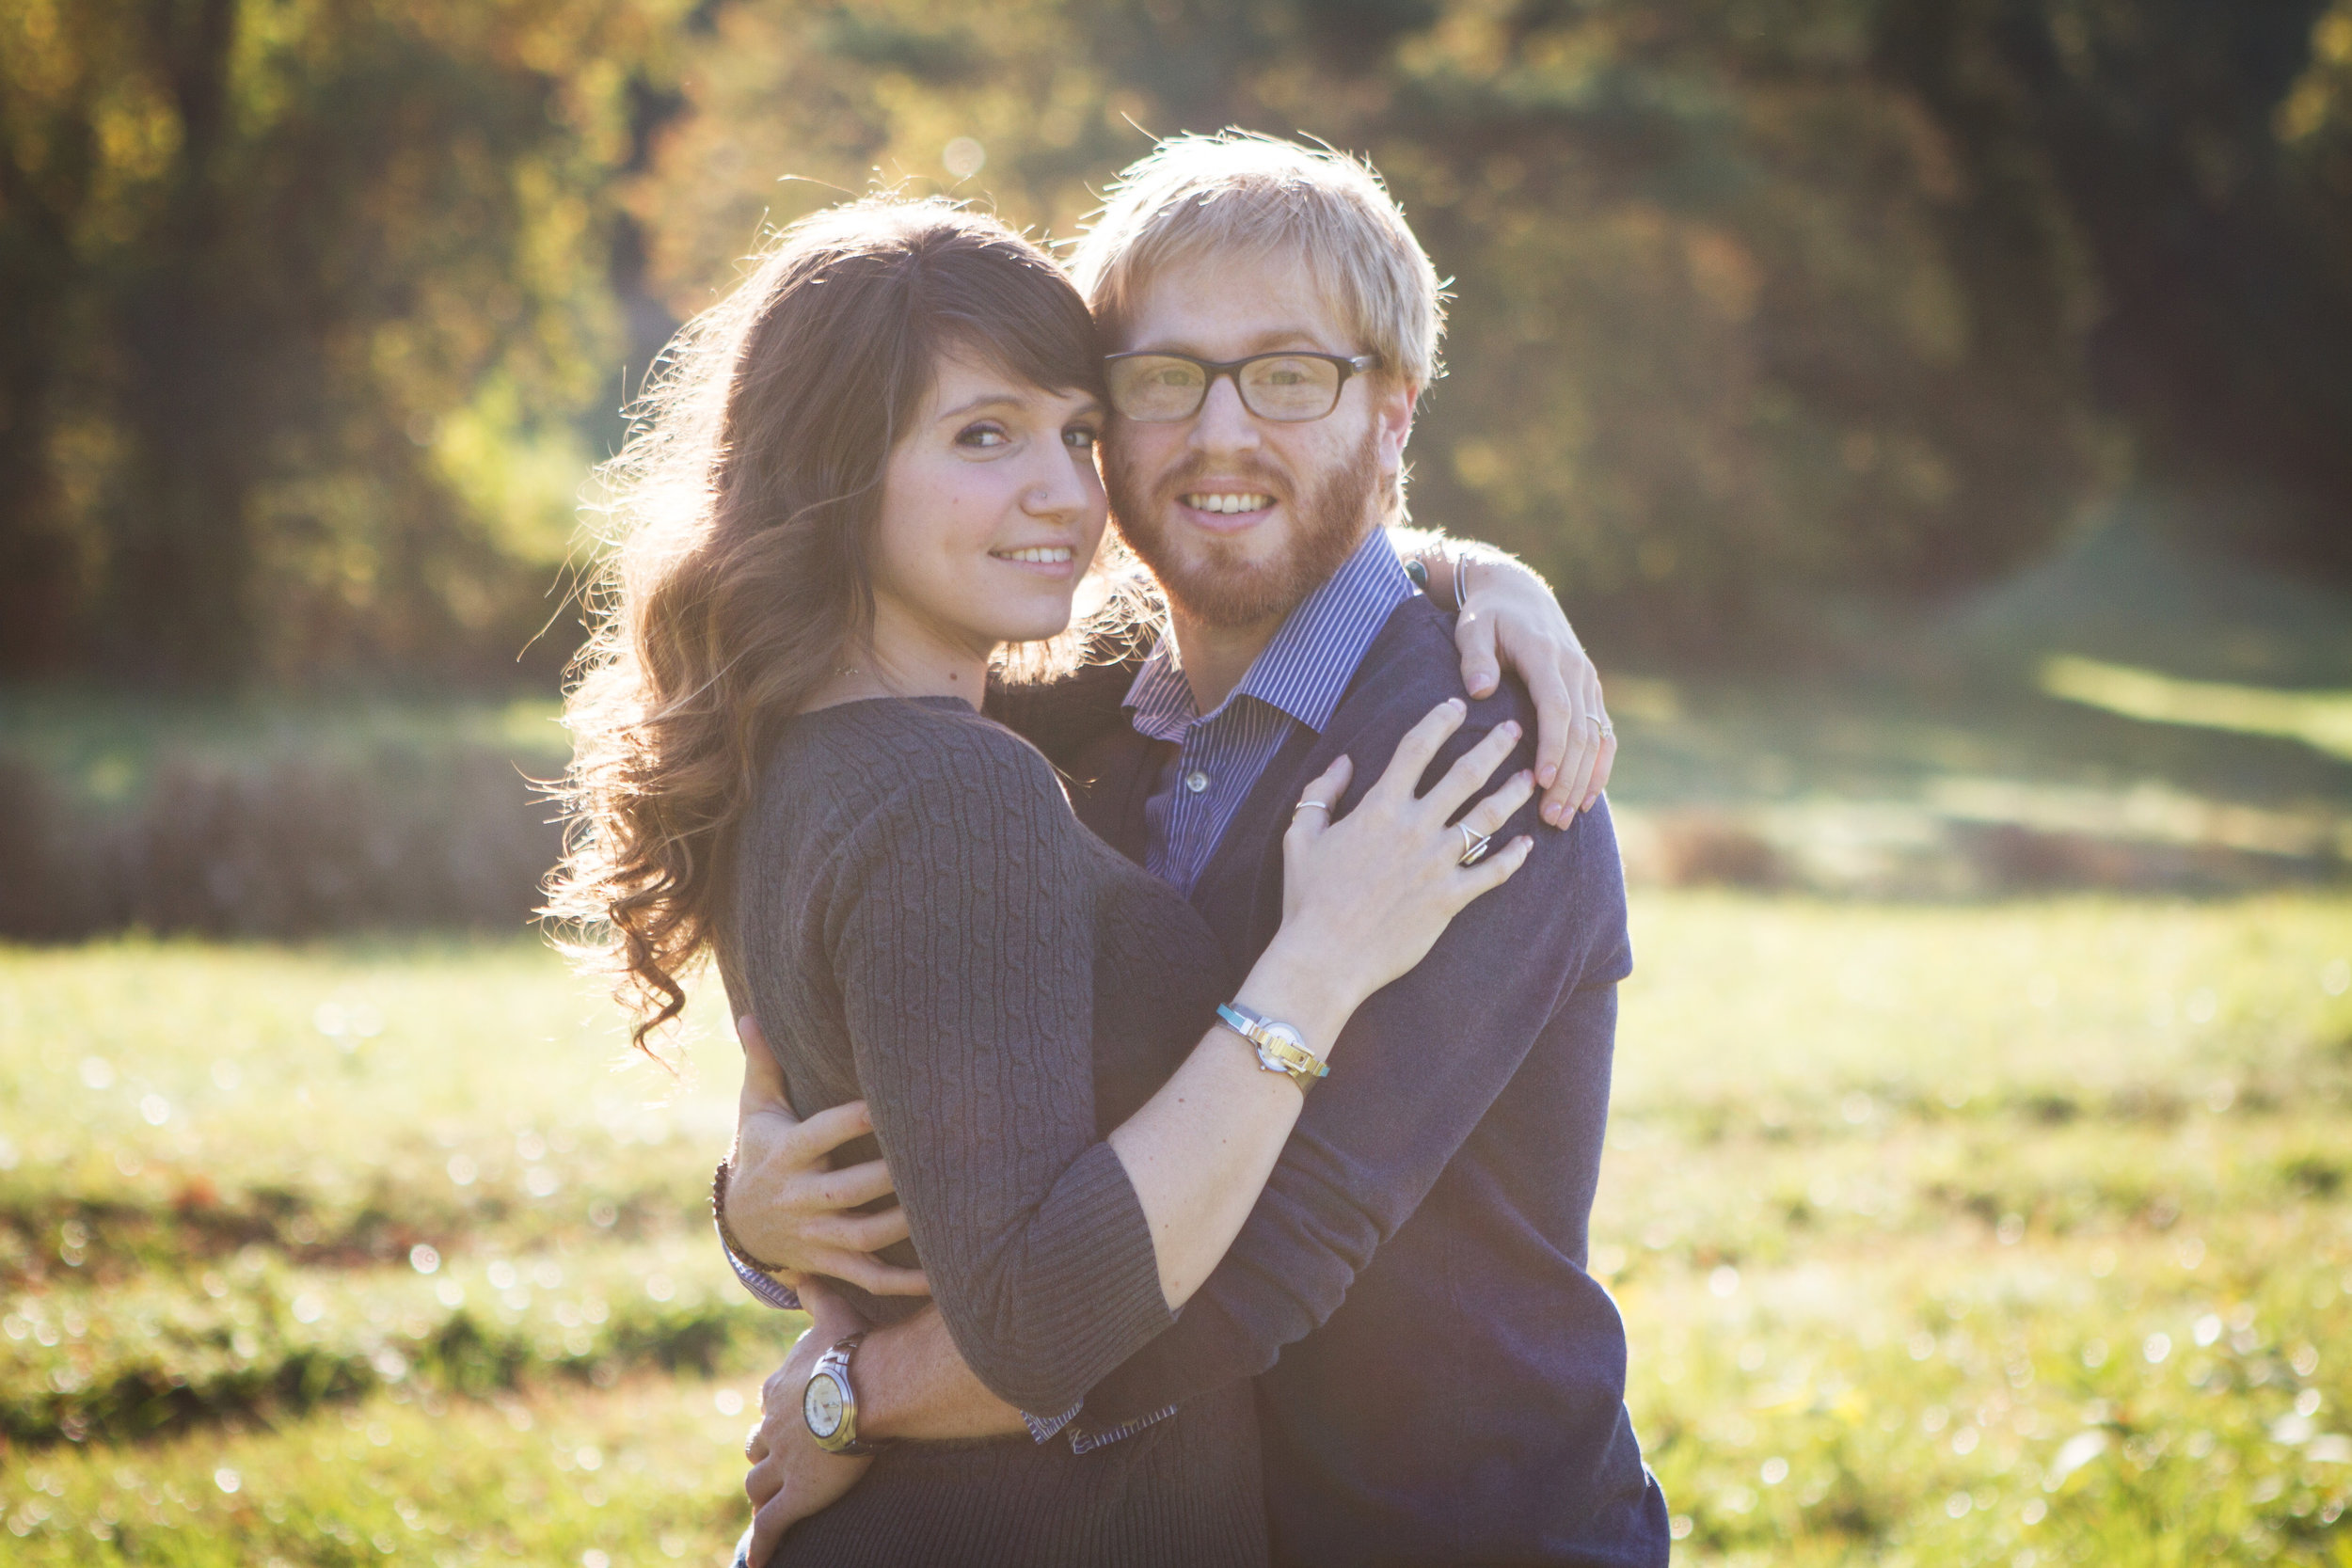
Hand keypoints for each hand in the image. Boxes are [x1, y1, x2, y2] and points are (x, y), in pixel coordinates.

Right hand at [729, 1019, 929, 1296]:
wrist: (740, 1224)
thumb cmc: (762, 1149)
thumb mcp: (755, 1109)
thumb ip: (763, 1064)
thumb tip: (751, 1013)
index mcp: (785, 1153)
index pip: (820, 1135)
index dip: (851, 1121)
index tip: (886, 1102)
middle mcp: (799, 1197)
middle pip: (847, 1191)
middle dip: (889, 1178)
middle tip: (937, 1157)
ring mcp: (815, 1236)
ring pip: (863, 1237)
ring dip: (904, 1226)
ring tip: (948, 1209)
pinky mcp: (829, 1263)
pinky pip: (869, 1278)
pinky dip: (905, 1284)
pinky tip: (943, 1278)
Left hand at [742, 1287, 872, 1564]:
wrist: (868, 1387)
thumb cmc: (855, 1348)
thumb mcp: (830, 1309)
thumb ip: (813, 1290)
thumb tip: (799, 1266)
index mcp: (780, 1387)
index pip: (769, 1405)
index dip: (776, 1415)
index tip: (789, 1419)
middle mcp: (773, 1426)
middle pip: (757, 1447)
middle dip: (763, 1457)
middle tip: (775, 1466)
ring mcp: (783, 1463)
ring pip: (758, 1485)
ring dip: (762, 1497)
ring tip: (768, 1510)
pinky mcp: (796, 1496)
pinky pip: (770, 1526)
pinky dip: (762, 1546)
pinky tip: (759, 1563)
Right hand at [1270, 700, 1537, 1017]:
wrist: (1324, 957)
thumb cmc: (1307, 899)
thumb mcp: (1299, 837)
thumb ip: (1322, 793)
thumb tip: (1345, 762)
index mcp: (1378, 809)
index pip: (1415, 749)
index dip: (1439, 722)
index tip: (1456, 706)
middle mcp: (1414, 829)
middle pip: (1465, 775)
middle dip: (1494, 746)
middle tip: (1515, 728)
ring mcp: (1436, 864)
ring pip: (1487, 818)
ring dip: (1513, 794)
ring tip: (1531, 778)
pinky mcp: (1449, 899)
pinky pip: (1492, 872)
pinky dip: (1514, 857)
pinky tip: (1527, 844)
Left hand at [1451, 552, 1614, 824]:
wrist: (1518, 591)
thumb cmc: (1487, 615)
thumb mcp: (1472, 628)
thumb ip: (1475, 658)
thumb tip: (1479, 690)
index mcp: (1546, 656)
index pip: (1557, 707)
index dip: (1554, 746)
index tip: (1544, 781)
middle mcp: (1575, 669)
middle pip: (1581, 732)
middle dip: (1569, 778)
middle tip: (1552, 817)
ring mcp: (1587, 681)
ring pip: (1596, 738)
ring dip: (1584, 780)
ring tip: (1566, 818)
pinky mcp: (1591, 691)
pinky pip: (1603, 734)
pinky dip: (1599, 767)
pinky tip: (1587, 798)